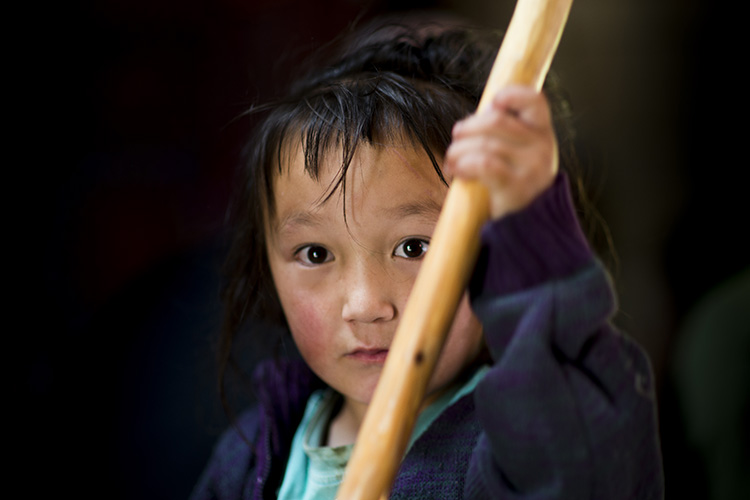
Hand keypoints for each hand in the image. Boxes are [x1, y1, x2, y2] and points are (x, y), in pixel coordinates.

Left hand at [443, 86, 558, 219]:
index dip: (511, 94)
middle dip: (468, 127)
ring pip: (485, 143)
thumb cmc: (516, 184)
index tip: (492, 104)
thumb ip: (506, 134)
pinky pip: (484, 164)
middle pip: (496, 120)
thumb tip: (472, 120)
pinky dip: (464, 164)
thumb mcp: (521, 155)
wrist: (530, 226)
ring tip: (451, 160)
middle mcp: (541, 146)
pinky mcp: (516, 186)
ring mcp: (531, 167)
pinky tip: (456, 171)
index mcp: (543, 133)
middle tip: (456, 138)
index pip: (535, 100)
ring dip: (459, 150)